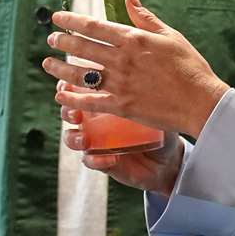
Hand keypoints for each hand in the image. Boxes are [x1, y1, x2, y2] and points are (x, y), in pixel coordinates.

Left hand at [43, 0, 229, 137]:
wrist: (201, 101)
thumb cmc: (189, 66)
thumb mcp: (169, 35)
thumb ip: (145, 18)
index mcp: (133, 39)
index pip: (93, 26)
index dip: (71, 20)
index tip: (57, 18)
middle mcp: (122, 60)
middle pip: (82, 48)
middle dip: (62, 42)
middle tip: (51, 40)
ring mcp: (119, 83)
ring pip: (80, 74)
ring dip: (60, 69)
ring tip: (47, 64)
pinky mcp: (121, 105)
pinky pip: (89, 101)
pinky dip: (72, 98)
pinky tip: (60, 95)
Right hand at [61, 92, 185, 192]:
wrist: (167, 158)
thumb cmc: (161, 125)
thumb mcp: (152, 106)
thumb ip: (140, 92)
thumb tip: (138, 74)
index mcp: (103, 100)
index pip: (79, 88)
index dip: (68, 87)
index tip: (68, 87)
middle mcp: (95, 119)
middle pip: (68, 111)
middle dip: (67, 111)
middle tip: (75, 114)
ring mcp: (96, 141)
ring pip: (71, 137)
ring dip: (74, 138)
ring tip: (85, 140)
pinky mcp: (101, 161)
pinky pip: (89, 161)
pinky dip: (95, 160)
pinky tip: (109, 159)